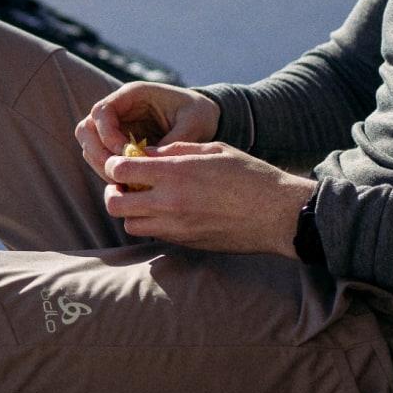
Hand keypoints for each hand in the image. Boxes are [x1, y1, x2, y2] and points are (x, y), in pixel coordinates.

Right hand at [74, 82, 221, 181]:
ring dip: (101, 165)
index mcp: (133, 95)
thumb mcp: (194, 123)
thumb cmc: (199, 114)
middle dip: (98, 153)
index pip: (102, 112)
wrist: (203, 118)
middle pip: (86, 129)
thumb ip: (174, 140)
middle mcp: (118, 109)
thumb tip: (152, 163)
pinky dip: (109, 171)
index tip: (126, 154)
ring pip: (90, 146)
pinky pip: (102, 158)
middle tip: (117, 173)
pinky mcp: (119, 143)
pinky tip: (129, 184)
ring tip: (124, 183)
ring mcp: (116, 127)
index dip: (108, 135)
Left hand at [100, 140, 315, 254]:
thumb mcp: (213, 149)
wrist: (278, 214)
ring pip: (130, 224)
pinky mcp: (186, 243)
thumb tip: (145, 154)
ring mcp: (176, 227)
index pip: (121, 169)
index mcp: (176, 173)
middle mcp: (170, 203)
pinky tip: (165, 210)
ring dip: (130, 210)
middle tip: (125, 183)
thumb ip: (175, 150)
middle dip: (114, 191)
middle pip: (115, 203)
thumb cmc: (250, 175)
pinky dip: (150, 223)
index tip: (121, 161)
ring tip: (145, 198)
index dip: (115, 163)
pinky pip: (153, 235)